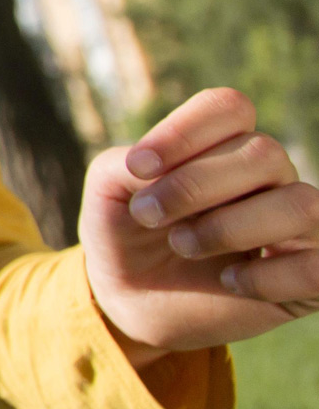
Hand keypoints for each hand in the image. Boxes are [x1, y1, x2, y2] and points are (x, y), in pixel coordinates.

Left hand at [83, 88, 318, 358]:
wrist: (134, 299)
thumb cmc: (127, 232)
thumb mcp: (110, 193)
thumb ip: (126, 165)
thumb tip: (153, 166)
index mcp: (225, 145)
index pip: (230, 108)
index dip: (184, 131)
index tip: (138, 168)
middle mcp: (272, 177)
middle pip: (264, 152)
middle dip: (194, 185)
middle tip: (147, 215)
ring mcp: (299, 225)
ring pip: (299, 204)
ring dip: (228, 227)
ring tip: (181, 245)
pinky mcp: (313, 275)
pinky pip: (316, 267)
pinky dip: (265, 277)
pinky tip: (228, 280)